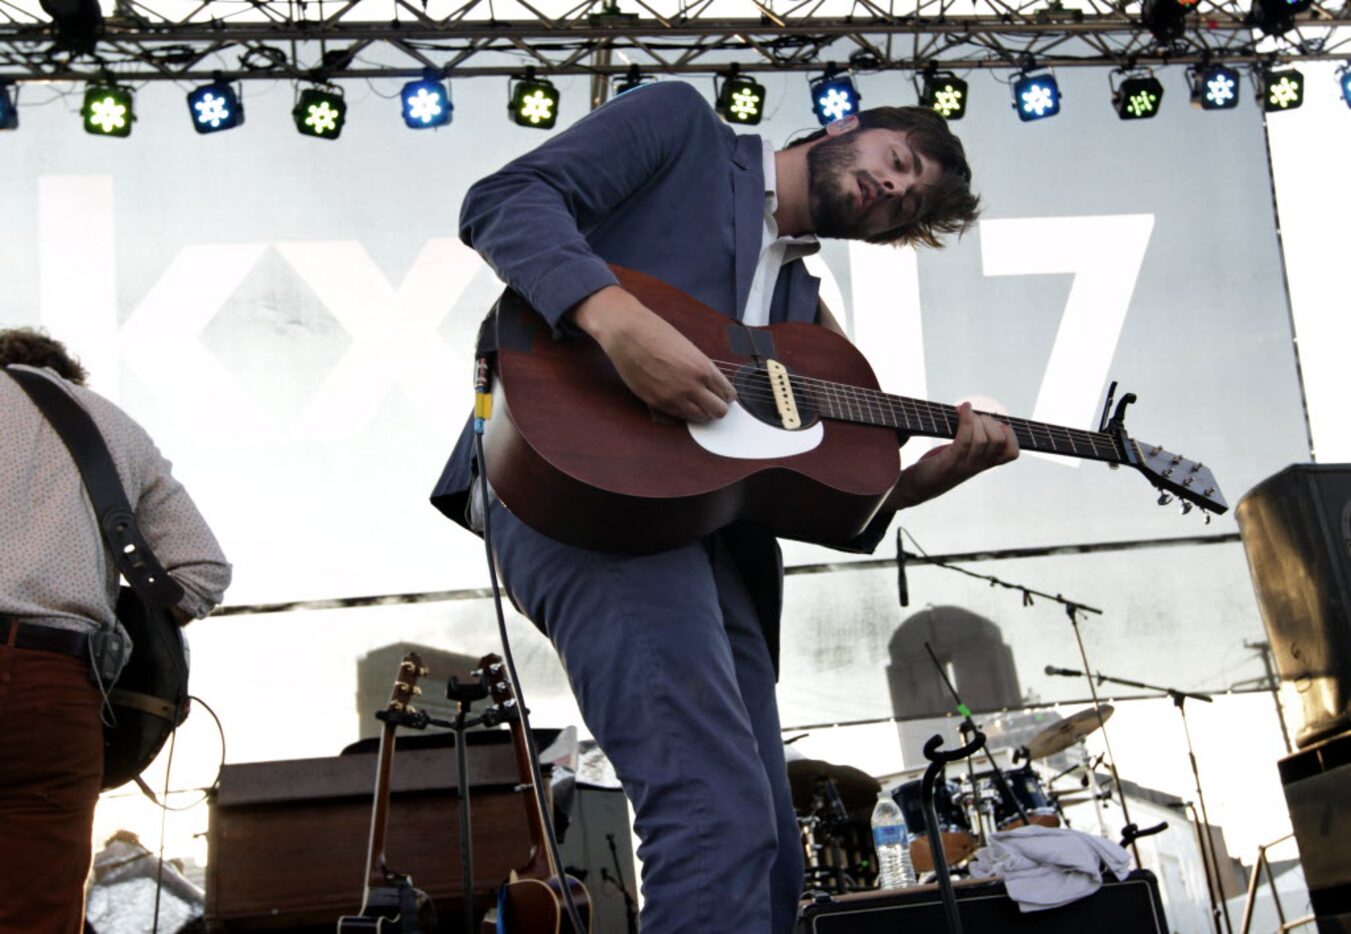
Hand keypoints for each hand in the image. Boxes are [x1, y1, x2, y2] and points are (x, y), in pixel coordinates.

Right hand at [571, 286, 736, 421]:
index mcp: (704, 368)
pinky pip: (679, 416)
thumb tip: (711, 384)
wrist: (628, 333)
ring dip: (700, 412)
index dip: (726, 396)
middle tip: (710, 401)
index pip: (728, 394)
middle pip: (719, 412)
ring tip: (693, 402)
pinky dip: (683, 411)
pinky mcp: (657, 403)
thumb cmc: (656, 334)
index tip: (722, 394)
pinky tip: (678, 400)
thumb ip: (702, 368)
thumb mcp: (689, 348)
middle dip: (717, 407)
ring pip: (700, 418)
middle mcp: (692, 386)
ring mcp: (674, 397)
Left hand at [888, 402, 1018, 508]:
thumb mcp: (957, 454)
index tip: (993, 423)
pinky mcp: (949, 464)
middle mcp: (976, 466)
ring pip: (983, 439)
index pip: (1012, 453)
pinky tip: (960, 409)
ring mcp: (964, 466)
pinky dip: (965, 420)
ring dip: (975, 419)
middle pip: (999, 441)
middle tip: (974, 415)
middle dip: (990, 420)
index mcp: (982, 464)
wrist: (913, 488)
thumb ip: (969, 439)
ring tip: (964, 411)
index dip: (1010, 434)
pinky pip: (964, 440)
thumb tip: (972, 409)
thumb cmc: (934, 467)